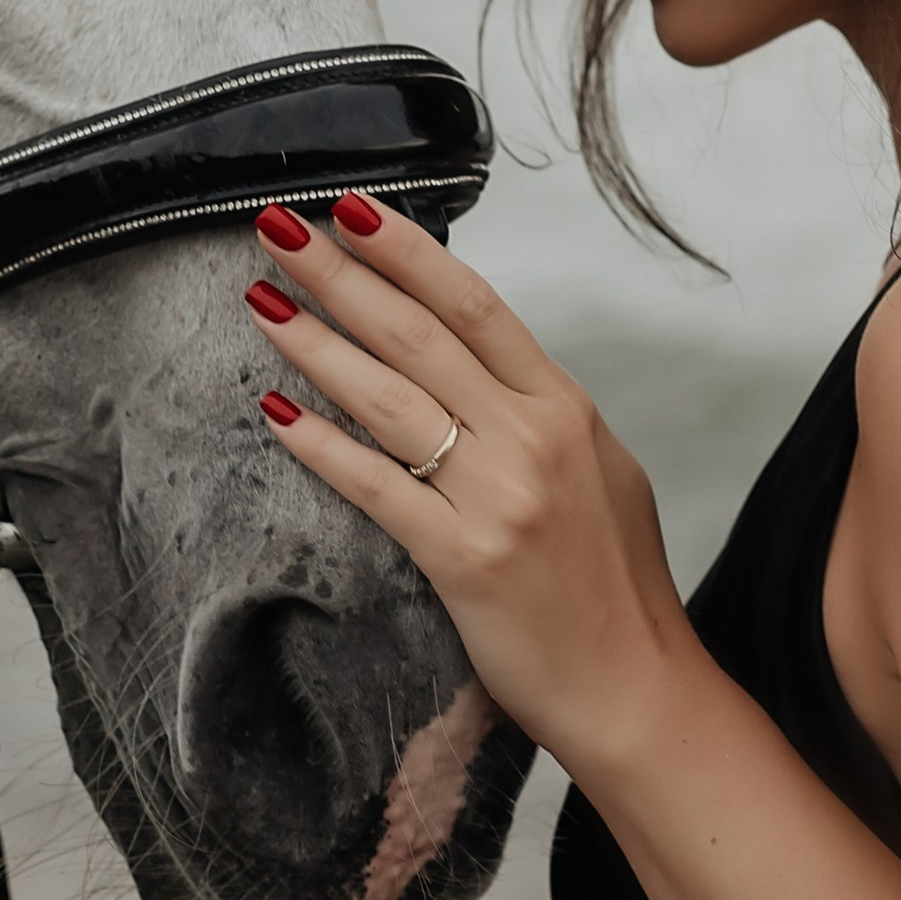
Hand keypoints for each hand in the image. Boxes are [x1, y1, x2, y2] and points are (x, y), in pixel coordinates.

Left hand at [244, 195, 693, 769]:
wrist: (639, 690)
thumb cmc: (614, 587)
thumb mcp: (599, 470)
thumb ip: (537, 414)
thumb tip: (475, 365)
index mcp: (567, 409)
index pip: (476, 305)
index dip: (408, 251)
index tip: (351, 209)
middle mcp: (534, 440)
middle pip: (420, 334)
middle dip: (341, 275)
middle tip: (277, 229)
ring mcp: (500, 497)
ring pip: (389, 399)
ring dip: (316, 344)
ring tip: (261, 302)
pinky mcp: (463, 560)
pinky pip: (376, 488)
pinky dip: (322, 447)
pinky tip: (276, 413)